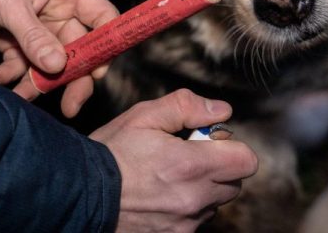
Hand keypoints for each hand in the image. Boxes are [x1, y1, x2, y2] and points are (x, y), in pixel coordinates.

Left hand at [0, 0, 118, 116]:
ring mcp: (35, 28)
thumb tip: (58, 66)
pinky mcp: (12, 41)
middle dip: (73, 79)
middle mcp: (56, 10)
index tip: (99, 73)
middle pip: (78, 50)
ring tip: (19, 97)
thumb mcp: (8, 3)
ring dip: (36, 83)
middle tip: (69, 107)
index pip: (102, 17)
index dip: (106, 45)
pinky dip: (9, 76)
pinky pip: (20, 66)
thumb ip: (33, 36)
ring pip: (48, 64)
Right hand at [90, 90, 257, 232]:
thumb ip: (186, 107)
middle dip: (217, 167)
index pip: (246, 161)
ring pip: (214, 203)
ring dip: (201, 189)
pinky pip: (194, 221)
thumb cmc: (111, 152)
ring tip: (165, 177)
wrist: (80, 194)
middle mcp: (194, 199)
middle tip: (184, 155)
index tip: (207, 140)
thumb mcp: (143, 116)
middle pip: (233, 183)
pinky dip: (184, 208)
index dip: (231, 146)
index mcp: (191, 165)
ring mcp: (185, 224)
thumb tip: (222, 111)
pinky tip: (157, 196)